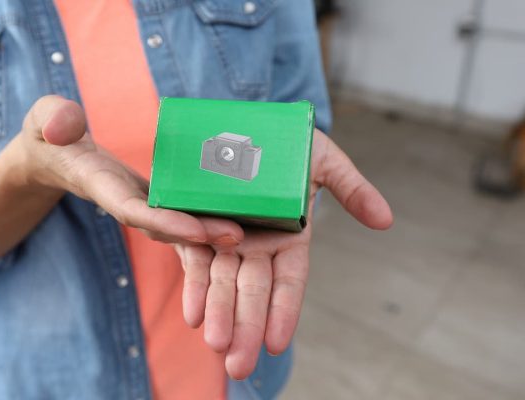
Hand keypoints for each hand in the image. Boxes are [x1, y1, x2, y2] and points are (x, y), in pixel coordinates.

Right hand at [7, 95, 242, 245]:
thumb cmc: (50, 134)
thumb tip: (60, 125)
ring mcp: (140, 203)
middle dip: (198, 235)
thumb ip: (51, 119)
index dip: (164, 222)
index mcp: (99, 186)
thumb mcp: (43, 119)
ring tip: (247, 231)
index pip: (132, 211)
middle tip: (237, 236)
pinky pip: (179, 213)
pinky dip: (203, 220)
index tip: (196, 230)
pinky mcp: (151, 198)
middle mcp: (124, 202)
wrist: (57, 156)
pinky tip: (236, 218)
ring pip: (176, 225)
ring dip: (208, 232)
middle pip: (163, 225)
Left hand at [175, 130, 392, 378]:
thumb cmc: (289, 142)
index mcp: (290, 237)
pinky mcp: (200, 231)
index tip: (275, 343)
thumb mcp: (325, 160)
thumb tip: (385, 220)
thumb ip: (352, 188)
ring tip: (216, 346)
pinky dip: (196, 289)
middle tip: (238, 366)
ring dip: (221, 316)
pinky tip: (193, 315)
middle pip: (254, 293)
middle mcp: (260, 245)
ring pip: (225, 285)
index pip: (289, 282)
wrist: (245, 124)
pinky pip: (198, 263)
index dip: (283, 312)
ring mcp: (229, 240)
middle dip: (246, 328)